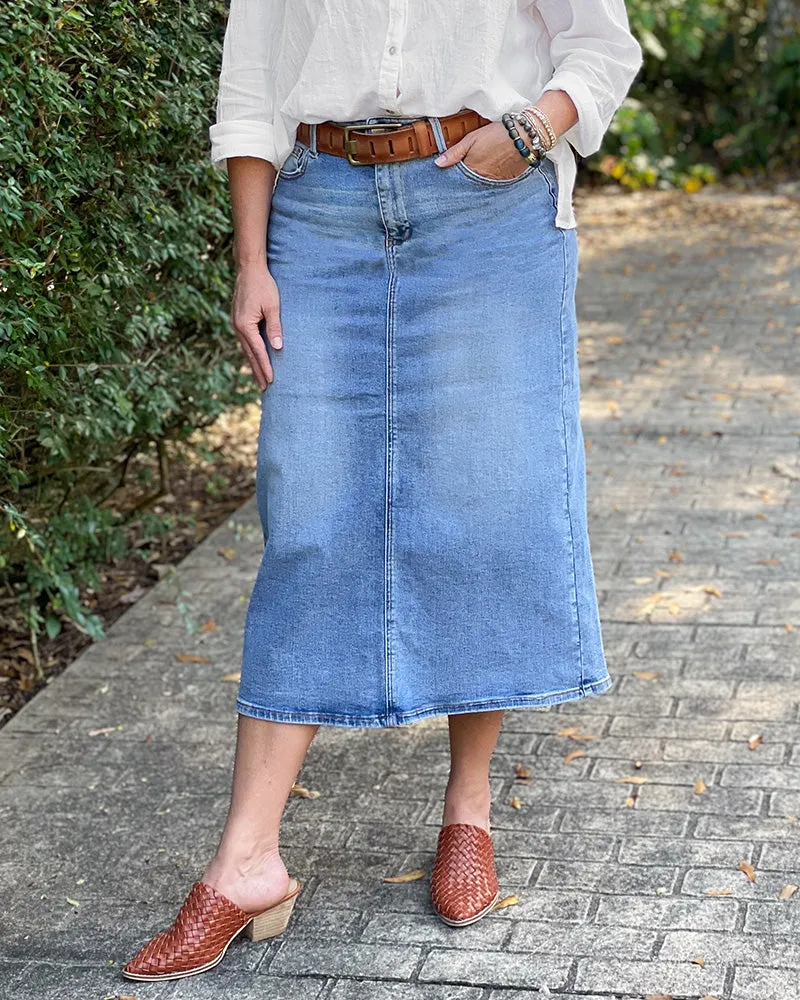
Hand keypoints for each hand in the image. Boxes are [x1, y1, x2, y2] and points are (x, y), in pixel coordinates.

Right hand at [230, 261, 282, 391]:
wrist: (248, 269)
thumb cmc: (263, 285)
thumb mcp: (273, 306)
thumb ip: (275, 327)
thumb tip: (277, 347)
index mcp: (245, 325)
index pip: (258, 351)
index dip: (265, 367)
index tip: (271, 380)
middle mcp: (237, 327)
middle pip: (249, 355)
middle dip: (257, 371)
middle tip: (265, 388)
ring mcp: (236, 324)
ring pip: (246, 349)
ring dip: (253, 364)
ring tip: (260, 378)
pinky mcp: (238, 320)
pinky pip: (245, 341)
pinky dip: (250, 352)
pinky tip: (255, 358)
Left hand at [434, 121, 533, 180]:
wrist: (525, 137)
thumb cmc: (498, 134)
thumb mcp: (472, 139)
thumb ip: (454, 153)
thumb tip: (438, 164)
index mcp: (472, 171)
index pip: (456, 180)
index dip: (451, 178)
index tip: (446, 177)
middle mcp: (482, 181)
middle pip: (468, 185)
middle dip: (462, 183)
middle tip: (459, 178)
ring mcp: (494, 183)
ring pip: (480, 186)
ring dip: (476, 182)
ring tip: (476, 173)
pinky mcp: (505, 182)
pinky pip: (492, 185)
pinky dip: (488, 181)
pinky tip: (489, 173)